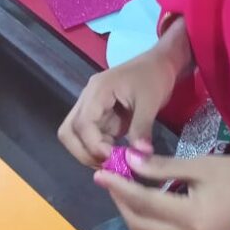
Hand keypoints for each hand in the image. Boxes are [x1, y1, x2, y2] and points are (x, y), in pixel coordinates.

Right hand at [58, 50, 176, 167]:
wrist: (160, 64)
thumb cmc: (154, 77)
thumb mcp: (151, 102)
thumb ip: (141, 128)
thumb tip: (140, 155)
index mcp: (97, 91)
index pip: (82, 123)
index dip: (94, 145)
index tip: (113, 158)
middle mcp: (88, 99)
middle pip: (69, 131)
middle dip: (84, 153)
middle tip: (108, 166)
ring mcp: (92, 108)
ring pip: (76, 136)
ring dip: (91, 152)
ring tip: (114, 163)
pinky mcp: (100, 116)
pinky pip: (92, 136)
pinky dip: (101, 149)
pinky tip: (118, 156)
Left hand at [94, 152, 229, 229]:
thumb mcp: (199, 165)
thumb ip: (162, 167)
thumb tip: (129, 160)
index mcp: (189, 217)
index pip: (142, 202)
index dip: (118, 186)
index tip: (100, 171)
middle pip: (138, 224)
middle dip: (120, 201)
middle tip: (112, 176)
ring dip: (130, 213)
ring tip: (124, 186)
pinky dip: (144, 220)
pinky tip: (143, 198)